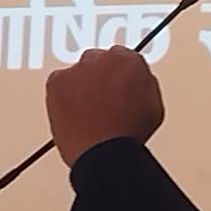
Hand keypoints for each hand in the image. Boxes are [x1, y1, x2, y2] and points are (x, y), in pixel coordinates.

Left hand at [44, 47, 163, 166]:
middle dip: (98, 78)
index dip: (117, 76)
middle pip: (97, 61)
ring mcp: (79, 69)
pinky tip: (72, 114)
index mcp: (131, 61)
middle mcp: (104, 58)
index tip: (115, 86)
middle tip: (100, 101)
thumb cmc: (129, 135)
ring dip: (80, 86)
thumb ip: (143, 85)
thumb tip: (135, 83)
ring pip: (77, 73)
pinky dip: (61, 95)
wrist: (104, 152)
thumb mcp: (153, 107)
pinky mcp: (57, 80)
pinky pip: (58, 83)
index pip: (121, 58)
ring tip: (85, 113)